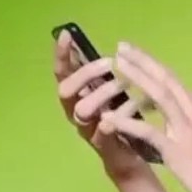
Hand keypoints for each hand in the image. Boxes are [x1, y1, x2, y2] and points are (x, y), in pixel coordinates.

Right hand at [53, 31, 154, 184]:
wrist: (129, 156)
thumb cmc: (118, 116)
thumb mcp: (109, 90)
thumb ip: (98, 71)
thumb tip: (91, 43)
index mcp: (76, 95)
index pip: (62, 72)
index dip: (62, 55)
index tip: (67, 35)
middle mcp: (75, 111)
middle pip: (66, 91)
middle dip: (85, 74)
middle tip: (110, 64)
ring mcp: (87, 130)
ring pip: (82, 110)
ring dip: (102, 94)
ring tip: (125, 86)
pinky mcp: (103, 146)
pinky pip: (101, 135)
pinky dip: (108, 124)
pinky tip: (117, 116)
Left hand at [99, 43, 191, 191]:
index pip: (180, 87)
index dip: (157, 74)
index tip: (139, 66)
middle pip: (168, 80)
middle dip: (145, 61)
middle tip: (123, 46)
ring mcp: (188, 130)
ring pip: (159, 95)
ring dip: (137, 77)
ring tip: (116, 64)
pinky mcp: (178, 151)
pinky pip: (148, 132)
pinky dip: (127, 123)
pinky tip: (108, 118)